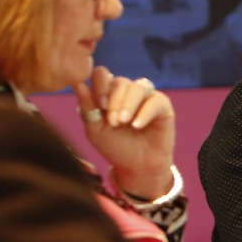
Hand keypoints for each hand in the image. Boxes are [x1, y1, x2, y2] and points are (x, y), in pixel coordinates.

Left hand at [74, 67, 175, 199]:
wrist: (137, 167)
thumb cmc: (115, 147)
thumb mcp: (95, 130)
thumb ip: (87, 107)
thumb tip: (78, 84)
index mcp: (108, 92)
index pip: (102, 75)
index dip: (100, 85)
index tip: (100, 106)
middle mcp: (127, 91)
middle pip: (120, 82)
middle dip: (115, 101)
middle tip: (113, 122)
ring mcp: (146, 97)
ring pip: (138, 87)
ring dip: (128, 104)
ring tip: (123, 122)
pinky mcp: (162, 105)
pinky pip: (155, 100)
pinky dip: (145, 112)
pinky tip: (137, 126)